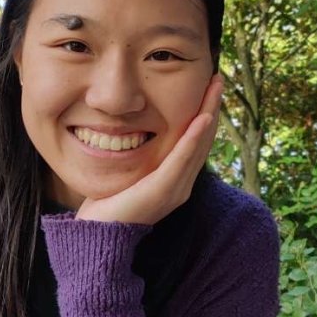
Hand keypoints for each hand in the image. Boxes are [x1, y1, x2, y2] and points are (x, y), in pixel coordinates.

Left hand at [75, 74, 222, 225]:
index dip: (203, 114)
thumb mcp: (126, 175)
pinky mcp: (163, 191)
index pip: (194, 142)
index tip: (206, 88)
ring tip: (215, 88)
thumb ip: (136, 159)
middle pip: (203, 139)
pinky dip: (193, 138)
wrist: (98, 238)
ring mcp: (175, 189)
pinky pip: (182, 159)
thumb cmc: (107, 208)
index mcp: (174, 180)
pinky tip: (202, 118)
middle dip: (211, 107)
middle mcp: (181, 185)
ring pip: (198, 145)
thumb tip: (128, 134)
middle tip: (217, 79)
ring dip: (209, 113)